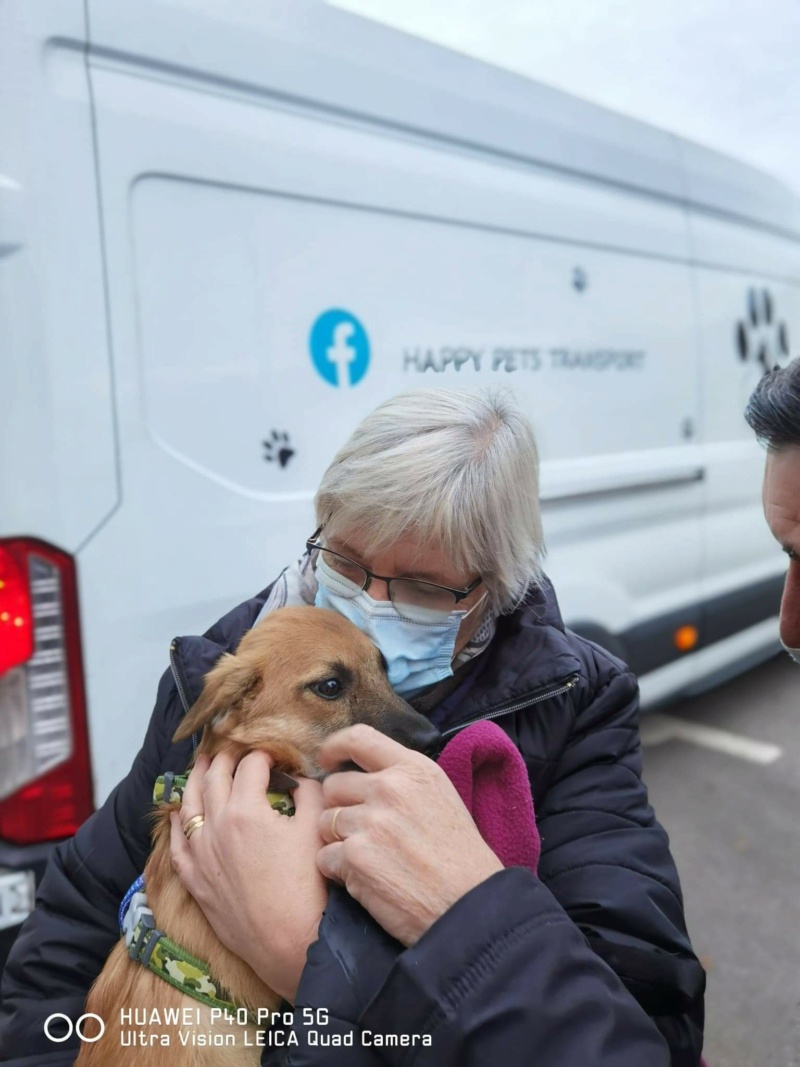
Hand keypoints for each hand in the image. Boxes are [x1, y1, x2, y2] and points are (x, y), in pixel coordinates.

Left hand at [169, 750, 327, 1002]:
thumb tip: (299, 780)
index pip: (250, 766)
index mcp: (247, 810)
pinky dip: (175, 824)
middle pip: (214, 778)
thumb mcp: (316, 829)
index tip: (273, 755)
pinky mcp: (196, 881)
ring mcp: (202, 855)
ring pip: (189, 805)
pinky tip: (176, 813)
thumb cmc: (309, 888)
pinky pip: (177, 845)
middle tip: (233, 749)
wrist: (292, 943)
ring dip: (194, 779)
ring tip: (200, 764)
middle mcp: (217, 827)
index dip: (263, 755)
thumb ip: (309, 793)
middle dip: (224, 758)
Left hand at [316, 724, 503, 946]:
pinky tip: (365, 880)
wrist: (468, 907)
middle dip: (339, 808)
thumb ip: (403, 780)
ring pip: (325, 823)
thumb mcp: (440, 797)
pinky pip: (324, 857)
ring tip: (370, 860)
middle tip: (360, 831)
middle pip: (334, 786)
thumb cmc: (460, 858)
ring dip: (339, 842)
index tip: (326, 760)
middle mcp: (389, 788)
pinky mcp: (355, 858)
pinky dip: (338, 871)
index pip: (359, 737)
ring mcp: (370, 822)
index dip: (334, 747)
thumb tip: (364, 776)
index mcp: (413, 769)